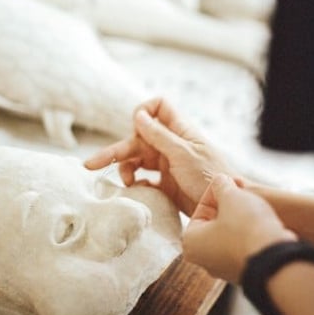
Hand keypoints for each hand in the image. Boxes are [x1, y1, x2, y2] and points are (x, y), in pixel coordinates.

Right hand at [84, 97, 234, 214]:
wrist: (222, 207)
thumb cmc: (210, 175)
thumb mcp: (184, 154)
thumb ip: (160, 136)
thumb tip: (138, 115)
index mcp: (179, 131)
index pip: (158, 107)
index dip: (144, 111)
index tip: (135, 126)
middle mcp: (171, 145)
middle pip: (138, 139)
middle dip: (116, 150)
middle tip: (91, 165)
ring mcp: (167, 165)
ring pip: (137, 160)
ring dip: (126, 169)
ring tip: (128, 183)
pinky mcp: (166, 185)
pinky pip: (143, 181)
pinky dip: (136, 185)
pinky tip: (136, 191)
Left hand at [183, 174, 295, 282]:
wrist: (273, 257)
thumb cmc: (246, 227)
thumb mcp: (232, 197)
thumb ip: (222, 186)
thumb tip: (220, 180)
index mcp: (191, 242)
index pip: (201, 209)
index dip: (217, 192)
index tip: (231, 184)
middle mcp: (204, 260)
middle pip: (215, 223)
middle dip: (230, 206)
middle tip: (243, 194)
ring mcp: (224, 269)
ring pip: (230, 236)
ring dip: (242, 220)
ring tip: (256, 208)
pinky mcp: (244, 272)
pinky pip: (245, 248)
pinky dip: (252, 235)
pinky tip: (263, 226)